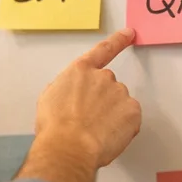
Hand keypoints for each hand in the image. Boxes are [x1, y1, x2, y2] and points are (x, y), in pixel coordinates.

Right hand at [34, 28, 141, 167]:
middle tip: (89, 122)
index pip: (103, 50)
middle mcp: (102, 77)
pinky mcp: (132, 110)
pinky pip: (131, 119)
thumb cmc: (55, 128)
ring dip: (112, 116)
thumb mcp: (48, 99)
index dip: (118, 41)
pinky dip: (123, 128)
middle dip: (103, 102)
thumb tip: (69, 93)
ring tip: (95, 133)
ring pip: (120, 104)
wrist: (69, 147)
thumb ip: (64, 88)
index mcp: (80, 72)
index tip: (130, 34)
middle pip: (109, 86)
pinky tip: (107, 136)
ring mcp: (119, 92)